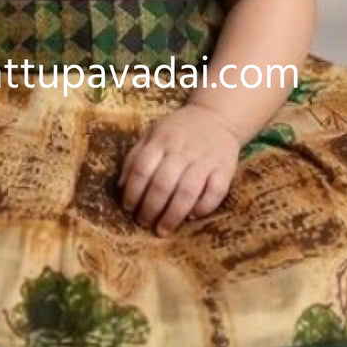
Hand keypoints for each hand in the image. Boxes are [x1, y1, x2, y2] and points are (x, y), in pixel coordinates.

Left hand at [118, 104, 241, 236]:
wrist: (216, 117)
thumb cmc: (177, 131)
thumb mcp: (152, 134)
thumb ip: (135, 157)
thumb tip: (121, 187)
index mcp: (161, 140)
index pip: (141, 170)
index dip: (132, 193)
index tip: (128, 208)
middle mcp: (182, 149)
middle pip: (162, 185)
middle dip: (150, 209)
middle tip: (144, 222)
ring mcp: (205, 159)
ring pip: (187, 192)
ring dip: (173, 215)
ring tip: (163, 229)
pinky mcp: (225, 169)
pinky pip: (215, 193)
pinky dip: (202, 208)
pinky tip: (191, 216)